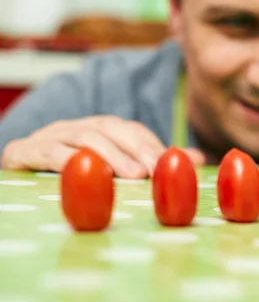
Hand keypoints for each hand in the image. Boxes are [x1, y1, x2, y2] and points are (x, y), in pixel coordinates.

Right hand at [1, 116, 204, 177]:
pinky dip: (69, 161)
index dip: (152, 145)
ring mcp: (51, 135)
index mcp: (101, 128)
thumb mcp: (114, 165)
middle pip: (110, 128)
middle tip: (155, 171)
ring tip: (132, 175)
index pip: (131, 130)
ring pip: (84, 137)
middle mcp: (78, 126)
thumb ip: (153, 161)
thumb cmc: (73, 171)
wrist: (18, 171)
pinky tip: (85, 172)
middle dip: (137, 148)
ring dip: (110, 154)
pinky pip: (49, 152)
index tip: (171, 164)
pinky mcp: (25, 151)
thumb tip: (197, 158)